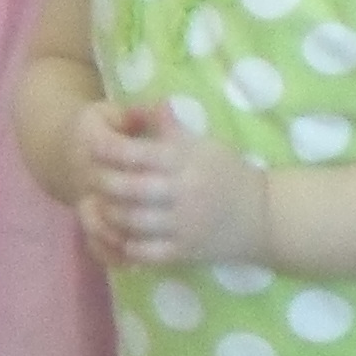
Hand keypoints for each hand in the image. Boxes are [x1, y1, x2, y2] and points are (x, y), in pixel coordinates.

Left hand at [74, 96, 266, 268]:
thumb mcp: (204, 142)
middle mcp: (182, 192)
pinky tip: (120, 235)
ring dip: (111, 214)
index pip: (138, 154)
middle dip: (104, 183)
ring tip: (100, 205)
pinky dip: (129, 245)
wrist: (265, 215)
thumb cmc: (229, 172)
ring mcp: (183, 224)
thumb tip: (149, 102)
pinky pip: (149, 252)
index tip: (91, 145)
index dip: (110, 149)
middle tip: (90, 178)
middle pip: (130, 190)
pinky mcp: (185, 250)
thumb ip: (172, 127)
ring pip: (135, 222)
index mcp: (185, 161)